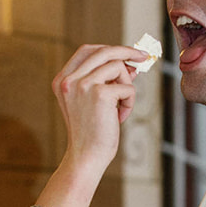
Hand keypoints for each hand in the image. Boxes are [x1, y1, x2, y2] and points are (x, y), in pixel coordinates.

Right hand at [52, 43, 149, 168]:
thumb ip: (105, 80)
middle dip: (127, 51)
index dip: (108, 49)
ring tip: (122, 106)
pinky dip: (130, 101)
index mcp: (62, 80)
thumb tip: (130, 63)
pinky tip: (120, 118)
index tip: (127, 52)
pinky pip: (128, 87)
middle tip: (143, 56)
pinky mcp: (100, 94)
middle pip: (103, 51)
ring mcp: (83, 85)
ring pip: (118, 66)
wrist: (86, 157)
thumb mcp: (94, 101)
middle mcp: (69, 80)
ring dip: (127, 85)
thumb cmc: (92, 132)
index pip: (86, 51)